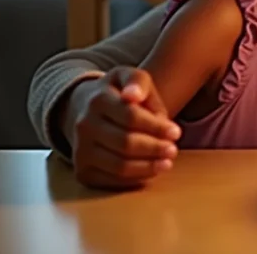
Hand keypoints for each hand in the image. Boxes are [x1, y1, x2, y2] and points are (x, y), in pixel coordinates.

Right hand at [65, 67, 180, 189]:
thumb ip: (137, 81)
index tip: (176, 132)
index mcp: (98, 100)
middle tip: (173, 150)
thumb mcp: (129, 77)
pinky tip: (151, 171)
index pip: (131, 117)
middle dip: (154, 148)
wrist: (83, 110)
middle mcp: (84, 126)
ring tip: (167, 163)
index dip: (156, 127)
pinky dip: (135, 178)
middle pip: (125, 143)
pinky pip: (111, 180)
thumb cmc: (117, 93)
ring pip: (118, 165)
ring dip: (147, 167)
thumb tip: (133, 95)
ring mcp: (80, 150)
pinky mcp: (82, 171)